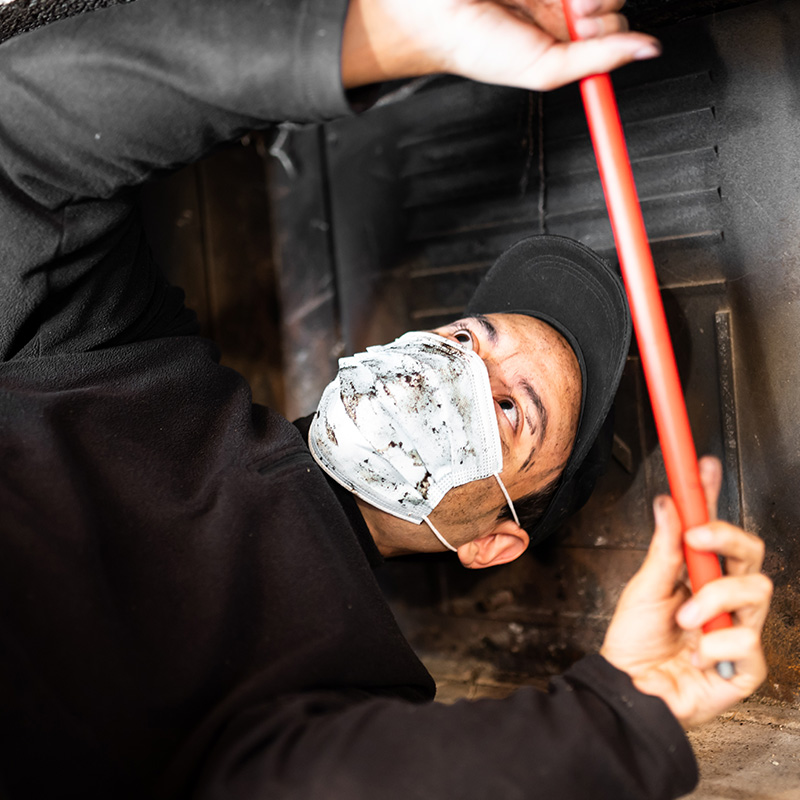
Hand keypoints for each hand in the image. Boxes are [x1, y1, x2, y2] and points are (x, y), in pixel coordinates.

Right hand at [342, 0, 661, 90]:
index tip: (584, 30)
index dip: (609, 27)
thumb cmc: (468, 44)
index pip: (614, 25)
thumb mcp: (539, 69)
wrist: (424, 9)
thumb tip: (648, 50)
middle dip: (599, 2)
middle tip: (569, 9)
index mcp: (559, 35)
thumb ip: (594, 61)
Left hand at [601, 456, 771, 728]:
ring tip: (683, 618)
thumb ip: (662, 549)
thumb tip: (667, 503)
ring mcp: (738, 630)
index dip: (714, 498)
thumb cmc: (636, 643)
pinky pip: (748, 642)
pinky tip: (695, 655)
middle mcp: (724, 599)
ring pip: (755, 591)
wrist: (628, 690)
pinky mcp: (746, 667)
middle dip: (727, 538)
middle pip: (751, 554)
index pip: (717, 532)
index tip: (704, 467)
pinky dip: (715, 645)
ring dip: (713, 599)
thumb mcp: (643, 588)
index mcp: (699, 576)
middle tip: (697, 538)